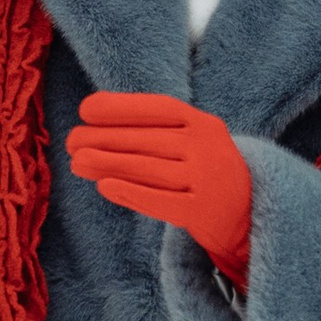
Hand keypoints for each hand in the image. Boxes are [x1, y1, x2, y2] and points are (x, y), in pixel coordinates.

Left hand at [66, 91, 252, 273]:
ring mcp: (207, 181)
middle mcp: (207, 148)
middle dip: (103, 139)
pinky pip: (160, 202)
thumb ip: (158, 131)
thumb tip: (97, 124)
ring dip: (107, 164)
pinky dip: (130, 193)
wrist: (249, 214)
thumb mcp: (194, 141)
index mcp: (204, 124)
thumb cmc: (205, 171)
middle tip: (70, 141)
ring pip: (148, 169)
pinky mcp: (202, 213)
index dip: (121, 107)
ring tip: (77, 162)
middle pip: (147, 140)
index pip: (159, 109)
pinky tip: (104, 187)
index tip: (86, 110)